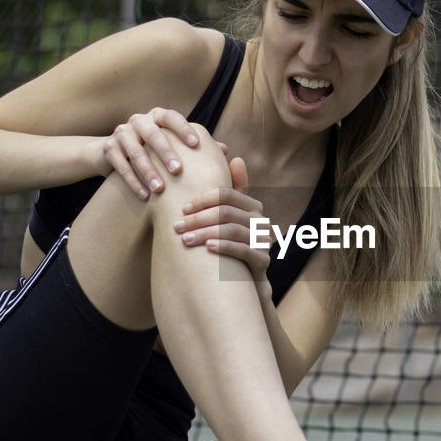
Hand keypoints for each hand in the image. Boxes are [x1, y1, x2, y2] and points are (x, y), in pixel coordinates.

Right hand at [98, 108, 202, 199]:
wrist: (112, 153)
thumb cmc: (154, 150)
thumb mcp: (173, 145)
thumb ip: (195, 146)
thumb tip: (224, 150)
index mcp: (158, 116)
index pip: (172, 117)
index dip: (183, 128)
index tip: (196, 144)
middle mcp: (139, 120)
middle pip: (152, 133)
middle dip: (165, 152)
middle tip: (178, 170)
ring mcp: (122, 132)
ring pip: (134, 150)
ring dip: (147, 170)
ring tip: (159, 189)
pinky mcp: (108, 148)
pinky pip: (120, 164)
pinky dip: (132, 180)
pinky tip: (144, 195)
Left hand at [174, 156, 272, 299]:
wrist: (246, 282)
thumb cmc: (232, 245)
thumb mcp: (230, 218)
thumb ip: (230, 192)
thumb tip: (236, 158)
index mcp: (252, 207)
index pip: (227, 194)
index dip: (203, 199)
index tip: (182, 208)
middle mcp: (261, 221)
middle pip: (227, 212)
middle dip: (199, 218)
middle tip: (177, 226)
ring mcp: (263, 240)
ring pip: (232, 230)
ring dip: (205, 233)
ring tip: (185, 239)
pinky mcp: (263, 260)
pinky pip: (244, 250)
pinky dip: (224, 247)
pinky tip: (207, 248)